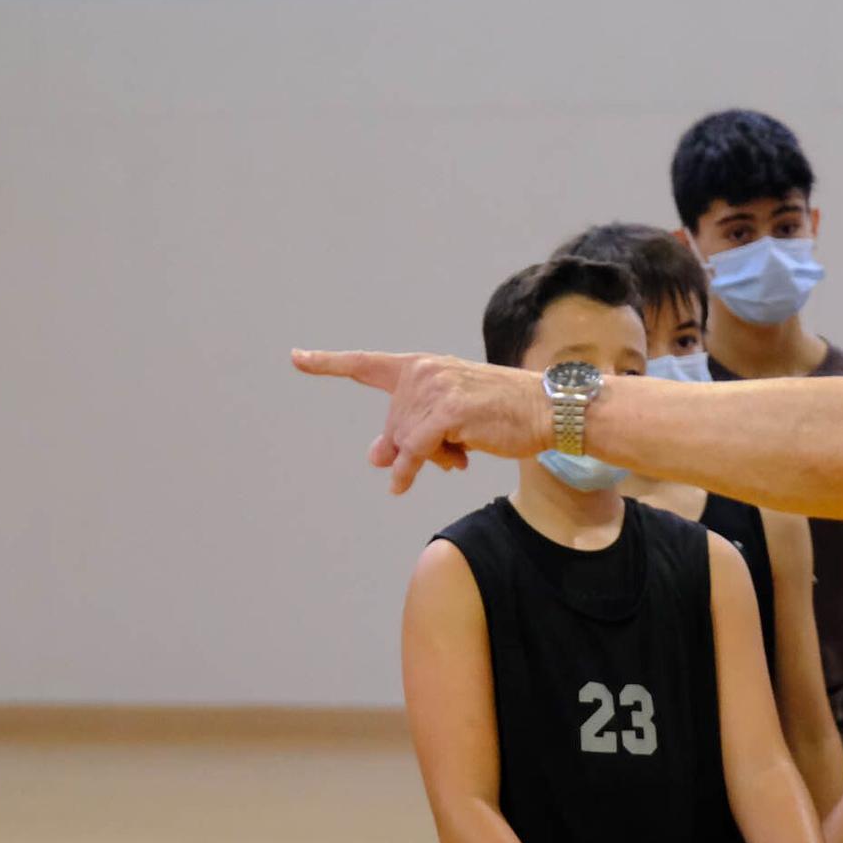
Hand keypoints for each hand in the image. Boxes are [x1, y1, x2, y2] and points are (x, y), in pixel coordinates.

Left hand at [293, 349, 551, 493]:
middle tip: (450, 454)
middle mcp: (424, 372)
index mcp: (422, 366)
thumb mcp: (450, 421)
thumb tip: (375, 456)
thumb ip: (410, 432)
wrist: (546, 410)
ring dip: (427, 459)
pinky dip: (408, 471)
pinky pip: (413, 451)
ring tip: (461, 454)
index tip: (296, 357)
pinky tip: (402, 485)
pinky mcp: (448, 412)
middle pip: (392, 424)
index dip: (329, 363)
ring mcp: (436, 390)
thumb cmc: (502, 414)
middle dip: (411, 447)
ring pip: (403, 441)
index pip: (367, 365)